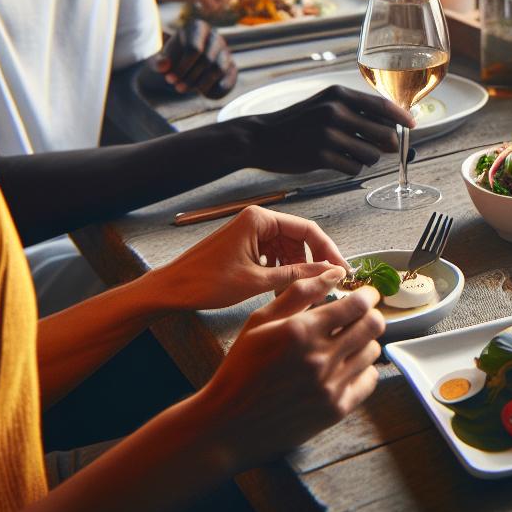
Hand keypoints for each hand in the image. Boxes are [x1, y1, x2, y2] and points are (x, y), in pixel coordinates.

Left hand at [152, 18, 238, 97]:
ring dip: (201, 84)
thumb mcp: (156, 61)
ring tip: (186, 90)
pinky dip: (217, 89)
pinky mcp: (231, 67)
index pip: (194, 48)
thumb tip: (164, 66)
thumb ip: (156, 62)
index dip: (181, 67)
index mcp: (197, 28)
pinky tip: (204, 94)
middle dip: (190, 77)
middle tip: (176, 87)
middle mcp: (215, 37)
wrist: (179, 69)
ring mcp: (225, 51)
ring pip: (219, 68)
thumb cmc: (168, 61)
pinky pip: (229, 79)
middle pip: (207, 59)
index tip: (169, 79)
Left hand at [155, 205, 347, 311]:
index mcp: (259, 219)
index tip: (341, 269)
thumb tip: (329, 273)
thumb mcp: (257, 281)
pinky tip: (280, 290)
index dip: (328, 250)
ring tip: (301, 292)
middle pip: (299, 239)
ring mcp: (249, 232)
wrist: (170, 290)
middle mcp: (256, 220)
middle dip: (312, 262)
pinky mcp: (244, 245)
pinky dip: (280, 271)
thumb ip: (297, 275)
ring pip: (287, 249)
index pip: (308, 229)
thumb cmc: (205, 282)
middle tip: (326, 284)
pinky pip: (272, 255)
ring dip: (296, 269)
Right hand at [196, 276, 383, 470]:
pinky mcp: (336, 410)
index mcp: (300, 332)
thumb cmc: (241, 368)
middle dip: (370, 315)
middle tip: (360, 316)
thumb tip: (333, 272)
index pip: (357, 305)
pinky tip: (346, 367)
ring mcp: (330, 386)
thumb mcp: (259, 323)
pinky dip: (363, 370)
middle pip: (373, 326)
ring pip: (372, 352)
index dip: (367, 295)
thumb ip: (298, 294)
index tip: (366, 294)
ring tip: (347, 343)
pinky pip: (369, 380)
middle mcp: (319, 358)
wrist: (229, 423)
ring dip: (364, 342)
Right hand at [235, 85, 413, 174]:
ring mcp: (327, 134)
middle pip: (384, 134)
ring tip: (349, 154)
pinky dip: (351, 168)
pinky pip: (354, 167)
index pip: (383, 106)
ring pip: (371, 154)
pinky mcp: (320, 155)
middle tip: (378, 148)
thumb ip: (356, 111)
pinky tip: (337, 162)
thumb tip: (394, 127)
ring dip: (366, 158)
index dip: (402, 117)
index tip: (413, 125)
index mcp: (339, 95)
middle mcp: (335, 111)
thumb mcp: (325, 104)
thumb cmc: (299, 122)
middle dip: (386, 145)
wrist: (261, 137)